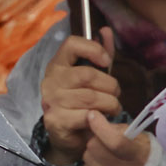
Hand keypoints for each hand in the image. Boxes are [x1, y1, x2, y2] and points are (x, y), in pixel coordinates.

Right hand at [38, 28, 123, 165]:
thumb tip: (105, 30)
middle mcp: (50, 80)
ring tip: (111, 109)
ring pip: (91, 97)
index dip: (93, 49)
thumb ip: (100, 53)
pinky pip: (86, 115)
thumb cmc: (82, 102)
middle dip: (110, 86)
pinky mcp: (55, 120)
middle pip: (88, 74)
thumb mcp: (94, 75)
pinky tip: (99, 120)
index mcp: (58, 65)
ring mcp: (51, 101)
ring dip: (109, 104)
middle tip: (114, 95)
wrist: (70, 135)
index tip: (105, 62)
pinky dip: (99, 118)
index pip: (71, 44)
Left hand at [81, 111, 151, 165]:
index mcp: (140, 155)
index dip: (101, 127)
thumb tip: (92, 118)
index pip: (116, 142)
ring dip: (92, 155)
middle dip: (95, 141)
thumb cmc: (141, 150)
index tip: (92, 116)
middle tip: (103, 142)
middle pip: (95, 149)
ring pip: (87, 160)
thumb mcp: (136, 135)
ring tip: (106, 156)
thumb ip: (116, 129)